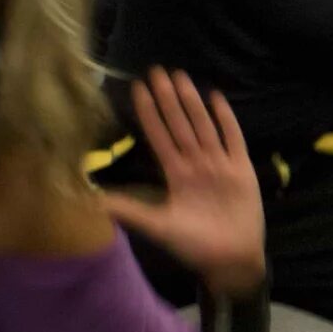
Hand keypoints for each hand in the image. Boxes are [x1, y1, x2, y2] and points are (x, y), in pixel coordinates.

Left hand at [101, 70, 263, 296]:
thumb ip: (128, 210)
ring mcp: (220, 165)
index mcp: (176, 175)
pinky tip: (217, 98)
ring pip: (203, 126)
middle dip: (168, 98)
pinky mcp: (242, 170)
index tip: (137, 89)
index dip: (149, 113)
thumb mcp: (157, 226)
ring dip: (192, 102)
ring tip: (181, 77)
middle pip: (180, 124)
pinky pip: (234, 139)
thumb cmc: (195, 245)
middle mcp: (196, 164)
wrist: (231, 260)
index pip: (159, 136)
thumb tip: (90, 202)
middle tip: (157, 71)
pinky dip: (226, 120)